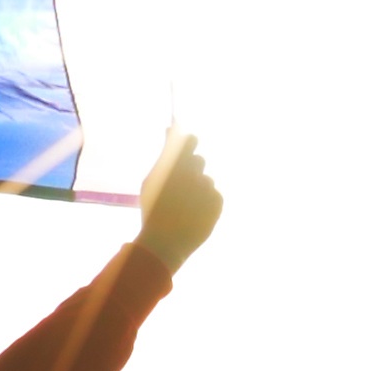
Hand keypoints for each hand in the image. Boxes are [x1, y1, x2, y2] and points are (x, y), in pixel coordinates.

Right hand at [133, 131, 220, 270]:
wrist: (166, 242)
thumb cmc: (153, 210)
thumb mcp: (151, 180)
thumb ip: (164, 153)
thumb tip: (171, 128)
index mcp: (174, 164)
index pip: (190, 140)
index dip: (188, 144)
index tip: (185, 151)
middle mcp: (193, 172)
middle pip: (199, 161)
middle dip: (191, 170)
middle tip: (180, 188)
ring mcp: (207, 187)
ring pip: (206, 180)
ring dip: (198, 189)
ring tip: (185, 207)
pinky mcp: (218, 201)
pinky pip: (214, 195)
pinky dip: (206, 203)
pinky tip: (193, 214)